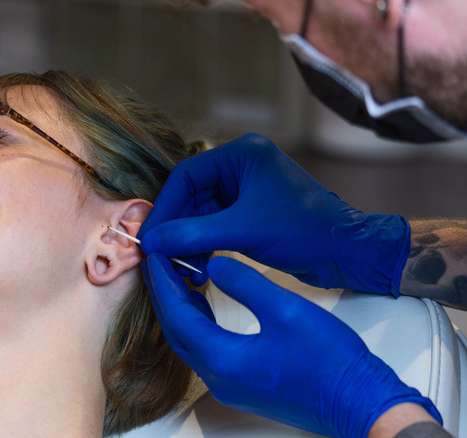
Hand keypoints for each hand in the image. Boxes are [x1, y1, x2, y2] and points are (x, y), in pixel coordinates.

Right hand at [139, 133, 409, 294]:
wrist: (346, 254)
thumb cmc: (305, 231)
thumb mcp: (243, 231)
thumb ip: (193, 234)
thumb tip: (151, 242)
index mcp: (242, 155)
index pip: (186, 177)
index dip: (164, 208)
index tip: (149, 237)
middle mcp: (240, 167)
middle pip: (189, 197)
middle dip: (175, 229)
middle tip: (160, 256)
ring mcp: (244, 191)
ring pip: (198, 216)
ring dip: (187, 242)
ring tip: (181, 268)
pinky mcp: (248, 214)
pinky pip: (212, 228)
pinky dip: (202, 247)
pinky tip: (196, 267)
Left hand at [141, 254, 441, 437]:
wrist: (360, 405)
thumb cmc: (330, 362)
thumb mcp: (286, 310)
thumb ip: (246, 284)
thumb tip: (215, 263)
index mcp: (222, 359)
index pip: (176, 314)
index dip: (162, 281)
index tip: (155, 253)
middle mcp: (217, 377)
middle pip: (175, 330)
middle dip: (165, 294)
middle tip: (159, 262)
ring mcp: (229, 385)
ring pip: (189, 342)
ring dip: (181, 309)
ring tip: (177, 276)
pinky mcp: (242, 385)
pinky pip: (206, 350)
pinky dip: (199, 324)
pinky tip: (205, 304)